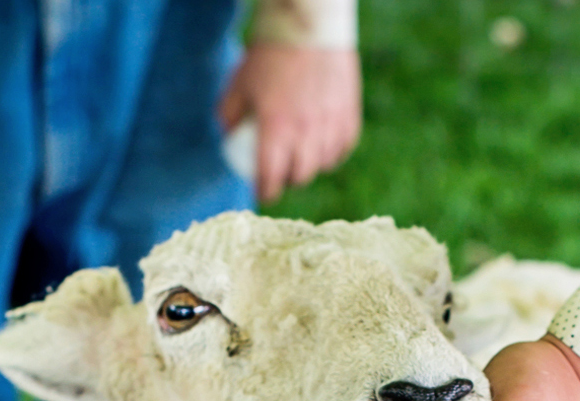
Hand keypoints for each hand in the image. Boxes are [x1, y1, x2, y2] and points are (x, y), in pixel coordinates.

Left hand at [218, 44, 361, 203]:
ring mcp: (330, 125)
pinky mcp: (349, 115)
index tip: (262, 194)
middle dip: (288, 181)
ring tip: (303, 158)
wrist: (307, 27)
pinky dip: (333, 153)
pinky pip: (342, 147)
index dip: (265, 191)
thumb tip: (230, 138)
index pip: (270, 177)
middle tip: (281, 174)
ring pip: (323, 165)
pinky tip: (324, 147)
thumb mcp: (239, 85)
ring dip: (311, 167)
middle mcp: (305, 132)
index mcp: (275, 129)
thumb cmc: (268, 55)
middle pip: (299, 176)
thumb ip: (230, 116)